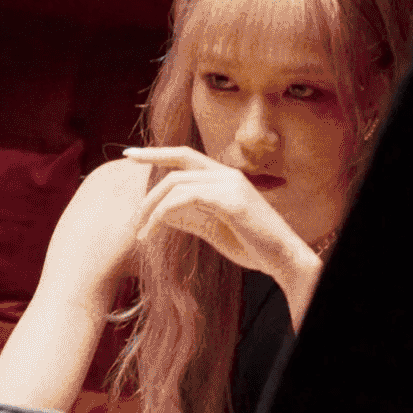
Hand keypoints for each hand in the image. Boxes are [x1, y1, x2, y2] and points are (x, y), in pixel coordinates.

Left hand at [124, 145, 317, 286]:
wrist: (282, 259)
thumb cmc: (251, 245)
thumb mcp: (213, 229)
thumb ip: (190, 218)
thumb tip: (162, 214)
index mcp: (224, 177)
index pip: (184, 156)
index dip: (155, 153)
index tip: (129, 155)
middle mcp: (227, 174)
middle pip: (177, 164)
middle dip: (148, 181)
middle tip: (132, 212)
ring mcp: (230, 184)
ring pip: (177, 183)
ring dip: (152, 207)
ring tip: (142, 232)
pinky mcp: (231, 200)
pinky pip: (187, 198)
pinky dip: (165, 212)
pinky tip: (156, 228)